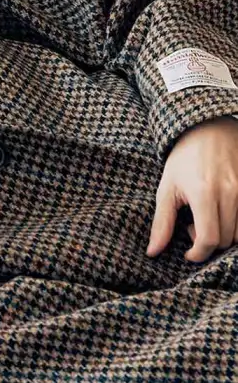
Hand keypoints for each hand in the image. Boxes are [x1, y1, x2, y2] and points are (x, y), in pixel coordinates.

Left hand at [147, 116, 237, 262]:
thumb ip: (162, 222)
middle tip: (192, 226)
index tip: (188, 254)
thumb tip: (153, 252)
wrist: (210, 128)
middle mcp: (231, 191)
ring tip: (207, 217)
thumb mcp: (167, 188)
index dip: (198, 253)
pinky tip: (221, 212)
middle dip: (207, 242)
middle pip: (225, 239)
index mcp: (204, 192)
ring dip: (223, 234)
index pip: (209, 239)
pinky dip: (236, 224)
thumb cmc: (184, 158)